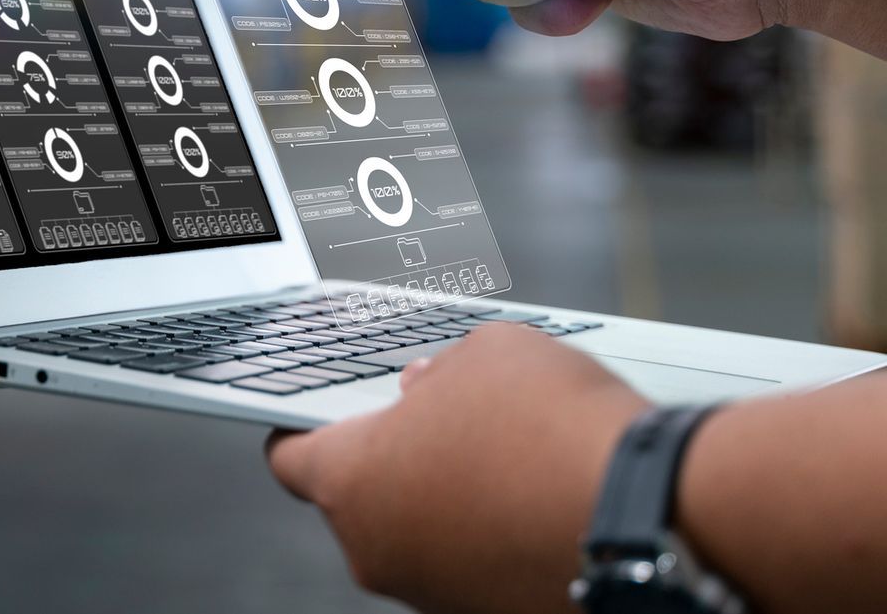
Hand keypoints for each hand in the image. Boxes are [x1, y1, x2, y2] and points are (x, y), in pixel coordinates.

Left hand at [266, 324, 647, 613]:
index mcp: (351, 481)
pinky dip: (494, 540)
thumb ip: (440, 373)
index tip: (324, 415)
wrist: (653, 518)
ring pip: (421, 538)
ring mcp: (435, 597)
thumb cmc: (556, 428)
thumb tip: (429, 389)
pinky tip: (539, 503)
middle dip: (396, 461)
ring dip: (449, 503)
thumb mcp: (488, 355)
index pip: (291, 457)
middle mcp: (379, 552)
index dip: (306, 428)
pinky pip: (473, 569)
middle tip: (445, 422)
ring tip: (511, 459)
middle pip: (361, 500)